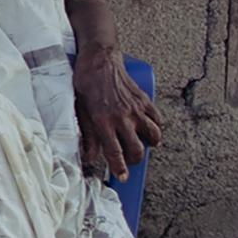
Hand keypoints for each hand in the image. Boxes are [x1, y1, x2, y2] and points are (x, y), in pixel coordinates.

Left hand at [74, 49, 160, 178]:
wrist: (99, 59)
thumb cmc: (85, 84)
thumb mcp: (80, 110)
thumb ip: (87, 135)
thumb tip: (90, 156)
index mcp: (103, 121)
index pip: (115, 152)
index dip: (119, 168)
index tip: (122, 177)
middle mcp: (122, 117)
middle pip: (137, 149)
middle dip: (134, 160)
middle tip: (129, 161)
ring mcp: (136, 109)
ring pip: (153, 136)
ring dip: (149, 145)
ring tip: (141, 145)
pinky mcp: (145, 100)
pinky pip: (158, 119)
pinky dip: (157, 127)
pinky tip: (149, 130)